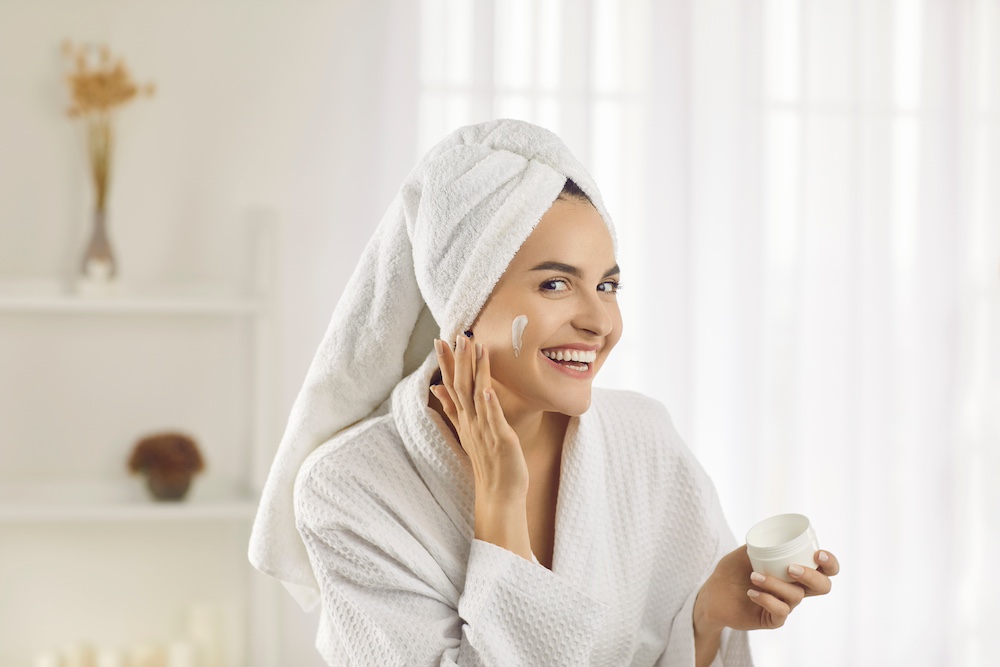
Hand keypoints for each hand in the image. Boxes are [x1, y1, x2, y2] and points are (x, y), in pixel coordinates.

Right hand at [431, 334, 529, 502]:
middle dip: (459, 359)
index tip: (440, 340)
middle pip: (461, 385)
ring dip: (476, 371)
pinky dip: (489, 404)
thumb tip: (436, 387)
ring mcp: (484, 430)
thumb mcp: (466, 430)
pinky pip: (493, 419)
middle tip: (458, 335)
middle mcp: (470, 421)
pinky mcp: (500, 440)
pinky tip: (487, 389)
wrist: (498, 493)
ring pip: (477, 396)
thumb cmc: (487, 461)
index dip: (446, 362)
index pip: (451, 385)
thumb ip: (452, 407)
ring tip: (475, 348)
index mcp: (464, 418)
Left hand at [694, 546, 839, 633]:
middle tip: (791, 568)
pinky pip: (780, 612)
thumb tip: (772, 536)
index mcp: (794, 571)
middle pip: (822, 587)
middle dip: (812, 576)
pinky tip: (751, 592)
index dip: (830, 563)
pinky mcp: (772, 620)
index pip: (824, 569)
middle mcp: (794, 589)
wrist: (711, 595)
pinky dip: (766, 599)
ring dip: (775, 584)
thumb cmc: (730, 572)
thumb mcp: (744, 553)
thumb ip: (759, 545)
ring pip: (796, 596)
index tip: (818, 554)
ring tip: (753, 576)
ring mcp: (785, 605)